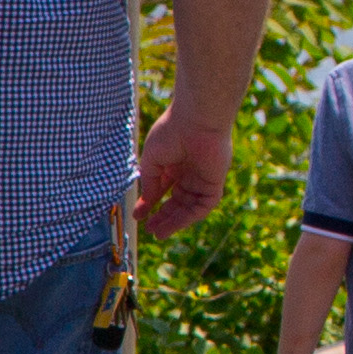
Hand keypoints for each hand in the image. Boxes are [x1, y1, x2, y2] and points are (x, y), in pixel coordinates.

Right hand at [132, 99, 231, 239]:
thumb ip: (150, 182)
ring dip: (175, 221)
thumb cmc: (171, 133)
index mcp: (174, 162)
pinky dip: (189, 217)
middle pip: (176, 201)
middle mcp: (188, 172)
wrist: (196, 120)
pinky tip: (174, 225)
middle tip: (150, 229)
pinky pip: (203, 206)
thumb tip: (146, 202)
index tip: (138, 215)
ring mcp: (202, 178)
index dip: (150, 202)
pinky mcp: (214, 183)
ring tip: (159, 233)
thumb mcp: (152, 161)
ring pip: (189, 207)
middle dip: (163, 216)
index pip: (162, 188)